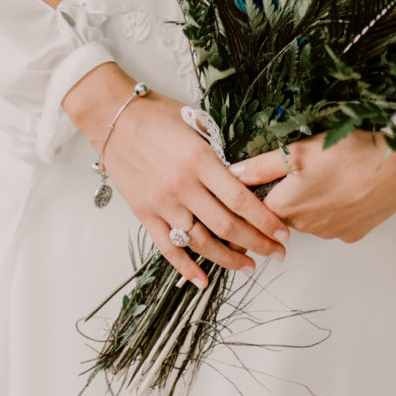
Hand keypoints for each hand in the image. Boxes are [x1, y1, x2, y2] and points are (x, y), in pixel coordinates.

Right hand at [63, 64, 289, 288]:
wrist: (112, 118)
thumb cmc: (155, 116)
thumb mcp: (196, 126)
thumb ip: (217, 156)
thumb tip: (242, 178)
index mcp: (200, 161)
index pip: (241, 200)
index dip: (266, 221)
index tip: (282, 232)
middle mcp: (183, 186)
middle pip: (227, 226)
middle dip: (258, 244)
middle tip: (277, 253)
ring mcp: (162, 203)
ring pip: (201, 242)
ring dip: (228, 259)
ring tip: (249, 266)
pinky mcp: (144, 213)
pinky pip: (167, 248)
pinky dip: (186, 268)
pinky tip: (203, 280)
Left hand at [229, 129, 395, 243]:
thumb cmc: (351, 152)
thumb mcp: (298, 150)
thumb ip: (261, 166)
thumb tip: (232, 174)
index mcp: (287, 206)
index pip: (255, 216)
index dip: (249, 211)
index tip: (246, 214)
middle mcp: (307, 226)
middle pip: (283, 216)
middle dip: (286, 199)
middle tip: (303, 173)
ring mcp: (332, 233)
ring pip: (309, 220)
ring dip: (311, 204)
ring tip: (328, 176)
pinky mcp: (353, 233)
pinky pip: (334, 223)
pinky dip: (334, 209)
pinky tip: (345, 188)